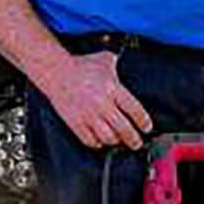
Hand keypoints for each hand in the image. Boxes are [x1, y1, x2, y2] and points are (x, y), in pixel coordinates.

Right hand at [36, 50, 152, 149]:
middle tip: (137, 142)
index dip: (143, 122)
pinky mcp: (76, 122)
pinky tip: (100, 141)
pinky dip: (97, 143)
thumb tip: (129, 64)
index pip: (134, 110)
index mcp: (112, 88)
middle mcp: (102, 104)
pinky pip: (90, 140)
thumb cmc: (80, 65)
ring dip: (116, 141)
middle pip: (124, 128)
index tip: (147, 128)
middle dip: (133, 139)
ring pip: (108, 137)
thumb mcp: (104, 60)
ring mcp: (88, 115)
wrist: (56, 71)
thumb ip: (118, 65)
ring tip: (119, 141)